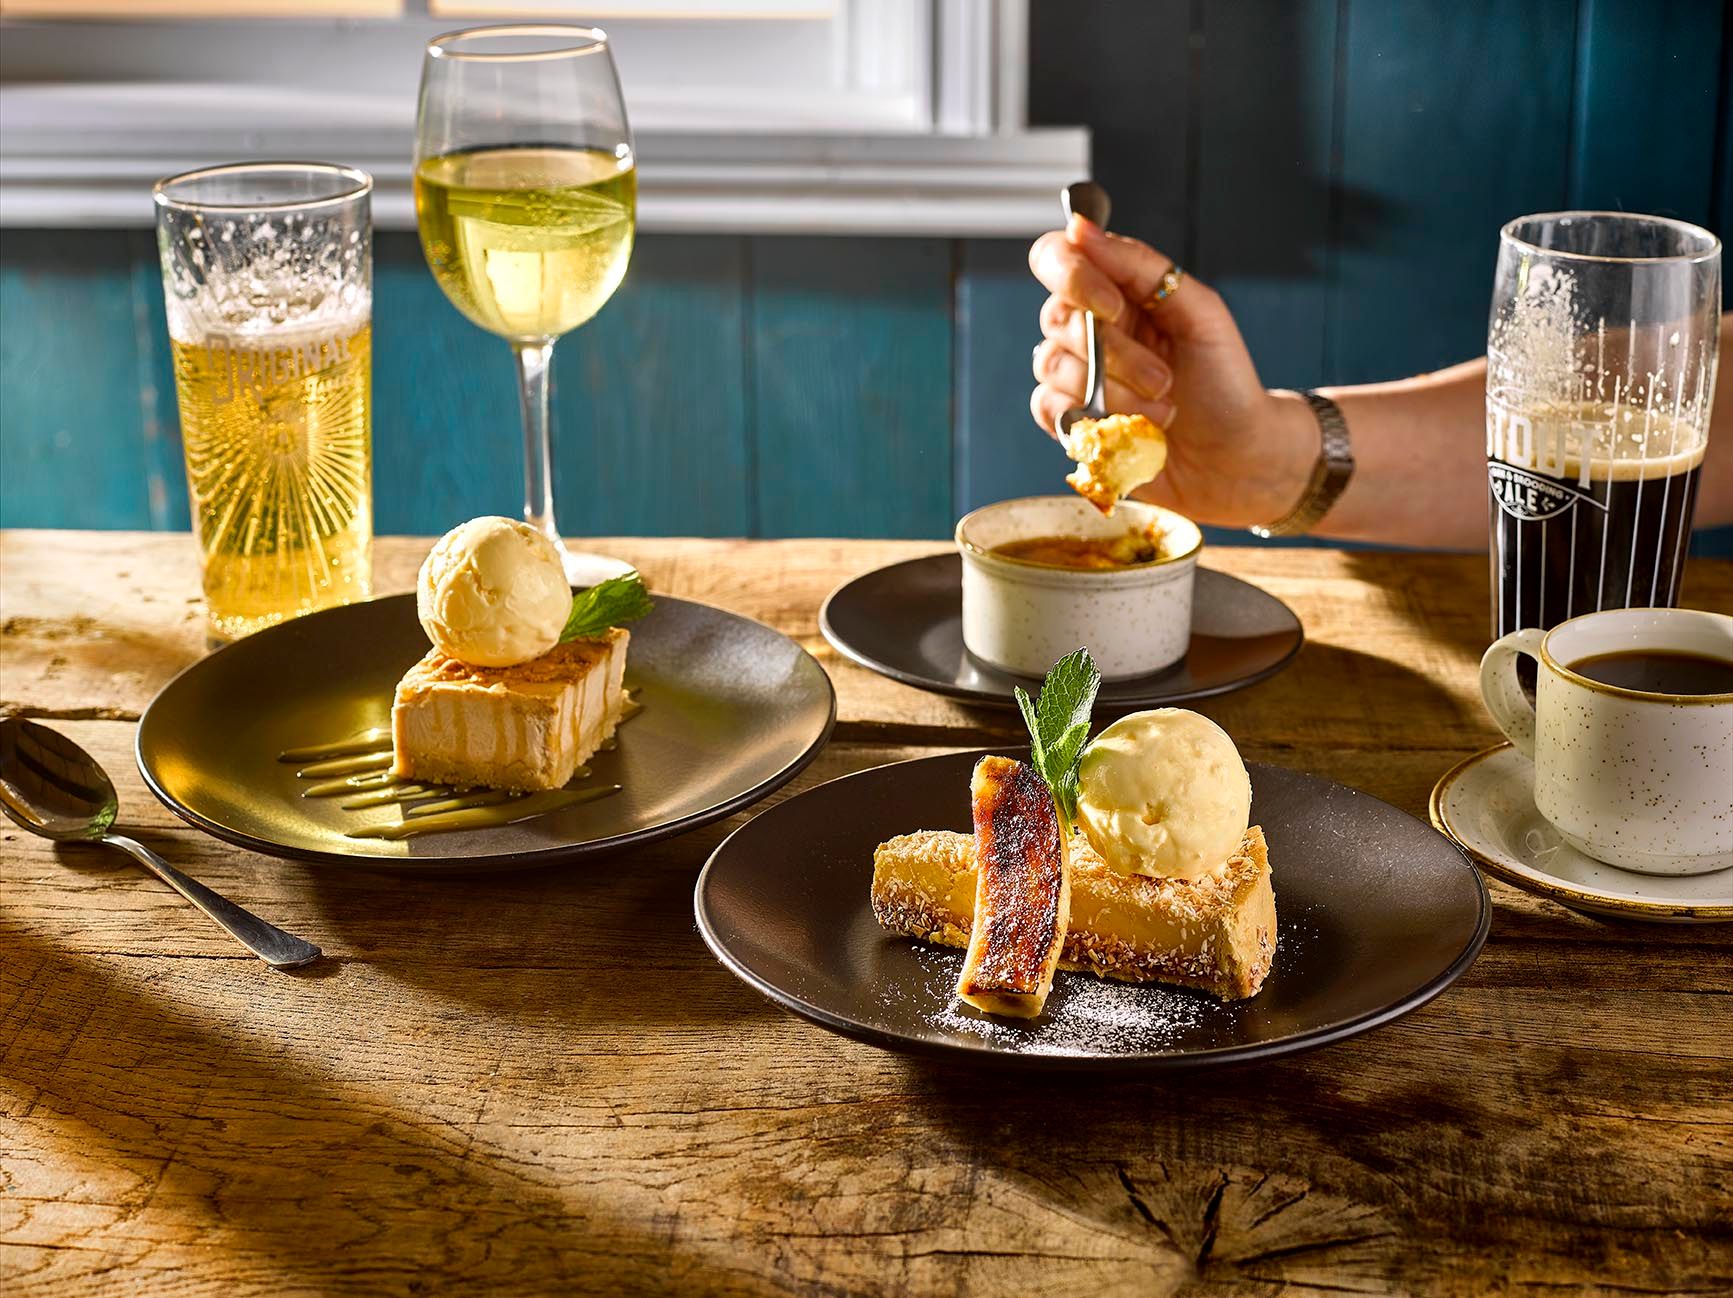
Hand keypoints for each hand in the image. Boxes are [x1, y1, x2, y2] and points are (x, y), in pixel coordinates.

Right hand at [1028, 216, 1316, 528]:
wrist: (1238, 459)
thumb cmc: (1226, 384)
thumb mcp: (1200, 313)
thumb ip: (1142, 265)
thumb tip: (1081, 226)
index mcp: (1118, 293)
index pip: (1057, 258)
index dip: (1074, 276)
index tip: (1113, 306)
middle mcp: (1090, 330)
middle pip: (1056, 317)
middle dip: (1113, 352)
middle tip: (1164, 379)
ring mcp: (1076, 376)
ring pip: (1052, 366)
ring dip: (1113, 392)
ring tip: (1161, 411)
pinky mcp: (1070, 422)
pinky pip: (1047, 408)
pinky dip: (1093, 419)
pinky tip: (1133, 429)